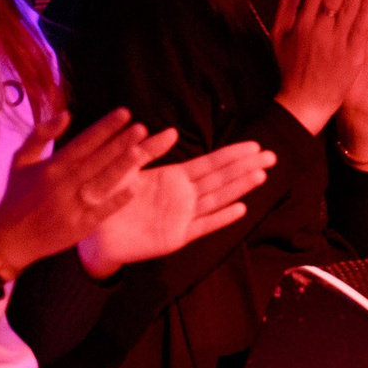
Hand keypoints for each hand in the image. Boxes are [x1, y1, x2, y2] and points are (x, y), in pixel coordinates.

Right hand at [0, 110, 178, 275]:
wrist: (8, 238)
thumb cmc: (17, 194)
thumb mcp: (20, 160)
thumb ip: (40, 134)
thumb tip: (65, 114)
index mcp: (52, 166)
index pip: (84, 142)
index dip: (105, 127)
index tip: (125, 113)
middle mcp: (63, 184)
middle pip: (97, 160)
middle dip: (120, 142)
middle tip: (141, 127)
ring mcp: (72, 206)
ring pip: (102, 182)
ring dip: (122, 166)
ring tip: (141, 150)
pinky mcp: (79, 226)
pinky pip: (102, 210)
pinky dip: (118, 199)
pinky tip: (135, 186)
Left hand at [77, 139, 275, 278]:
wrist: (94, 235)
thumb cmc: (109, 200)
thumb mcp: (126, 169)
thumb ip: (147, 152)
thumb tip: (171, 131)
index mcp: (173, 178)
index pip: (210, 163)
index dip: (233, 154)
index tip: (255, 144)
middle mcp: (183, 196)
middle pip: (221, 178)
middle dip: (246, 166)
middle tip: (272, 155)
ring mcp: (182, 217)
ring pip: (217, 198)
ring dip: (239, 187)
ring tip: (261, 175)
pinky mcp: (176, 237)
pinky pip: (202, 226)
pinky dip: (221, 218)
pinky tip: (241, 209)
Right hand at [274, 0, 367, 133]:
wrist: (305, 101)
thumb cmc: (292, 68)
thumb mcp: (279, 35)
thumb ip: (287, 6)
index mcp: (300, 22)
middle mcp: (318, 27)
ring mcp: (336, 40)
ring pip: (350, 4)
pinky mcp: (352, 53)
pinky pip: (361, 25)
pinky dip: (367, 6)